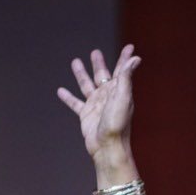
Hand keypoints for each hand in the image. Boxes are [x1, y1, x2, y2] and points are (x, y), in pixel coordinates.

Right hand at [56, 46, 141, 184]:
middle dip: (99, 64)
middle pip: (101, 75)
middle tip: (95, 52)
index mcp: (118, 91)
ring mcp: (95, 105)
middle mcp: (107, 96)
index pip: (122, 70)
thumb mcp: (122, 97)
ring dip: (81, 74)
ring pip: (86, 85)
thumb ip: (125, 77)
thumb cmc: (117, 124)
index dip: (125, 58)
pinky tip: (60, 90)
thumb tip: (135, 58)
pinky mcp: (85, 115)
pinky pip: (75, 103)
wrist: (107, 147)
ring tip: (75, 62)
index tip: (130, 47)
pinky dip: (68, 97)